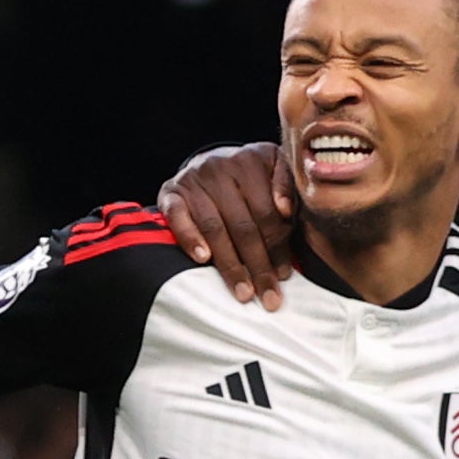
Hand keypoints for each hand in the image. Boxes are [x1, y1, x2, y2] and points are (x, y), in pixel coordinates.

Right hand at [161, 145, 301, 309]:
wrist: (210, 161)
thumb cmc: (251, 175)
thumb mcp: (277, 169)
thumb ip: (287, 186)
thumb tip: (285, 210)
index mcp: (251, 161)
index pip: (267, 213)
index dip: (277, 246)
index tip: (285, 274)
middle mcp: (220, 167)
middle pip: (243, 225)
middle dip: (258, 265)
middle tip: (269, 297)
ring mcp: (193, 180)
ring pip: (214, 228)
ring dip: (229, 264)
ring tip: (243, 292)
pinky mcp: (171, 193)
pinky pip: (177, 218)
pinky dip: (190, 239)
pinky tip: (203, 260)